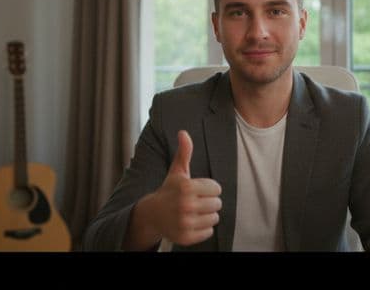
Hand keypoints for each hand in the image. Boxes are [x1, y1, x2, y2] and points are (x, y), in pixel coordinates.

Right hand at [150, 130, 222, 245]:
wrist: (152, 214)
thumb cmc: (169, 190)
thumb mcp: (176, 171)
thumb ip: (184, 152)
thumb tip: (183, 132)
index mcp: (186, 186)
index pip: (217, 189)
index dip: (208, 188)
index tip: (196, 190)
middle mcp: (185, 205)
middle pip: (217, 204)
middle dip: (208, 202)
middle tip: (194, 202)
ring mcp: (185, 222)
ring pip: (214, 218)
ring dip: (206, 215)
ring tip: (193, 212)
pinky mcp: (186, 237)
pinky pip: (209, 232)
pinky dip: (202, 228)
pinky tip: (190, 223)